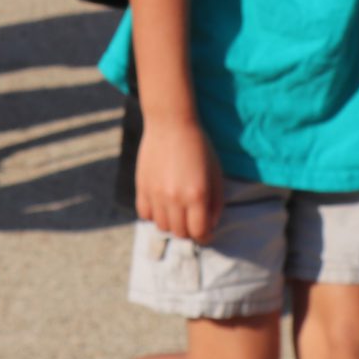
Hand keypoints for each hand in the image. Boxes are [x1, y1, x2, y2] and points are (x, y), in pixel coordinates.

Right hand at [133, 117, 222, 244]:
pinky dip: (154, 215)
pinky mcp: (142, 188)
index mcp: (197, 195)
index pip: (199, 232)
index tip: (206, 232)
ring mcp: (156, 194)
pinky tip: (162, 204)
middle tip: (193, 221)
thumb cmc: (199, 147)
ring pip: (162, 226)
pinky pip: (145, 214)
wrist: (170, 123)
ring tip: (178, 212)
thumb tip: (210, 224)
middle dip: (190, 231)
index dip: (205, 235)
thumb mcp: (215, 173)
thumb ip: (215, 202)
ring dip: (172, 224)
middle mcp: (175, 198)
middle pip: (181, 233)